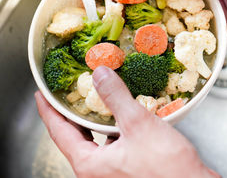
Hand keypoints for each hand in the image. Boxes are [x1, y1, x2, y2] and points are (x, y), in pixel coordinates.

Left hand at [35, 66, 218, 177]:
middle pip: (76, 137)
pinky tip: (127, 115)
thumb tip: (100, 75)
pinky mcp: (130, 169)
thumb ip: (116, 97)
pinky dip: (116, 128)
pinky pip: (114, 144)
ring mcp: (114, 171)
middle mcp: (98, 171)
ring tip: (100, 98)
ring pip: (97, 140)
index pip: (59, 132)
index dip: (48, 110)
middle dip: (72, 113)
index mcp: (90, 164)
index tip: (42, 94)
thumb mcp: (138, 125)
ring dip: (98, 119)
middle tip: (70, 93)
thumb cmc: (167, 169)